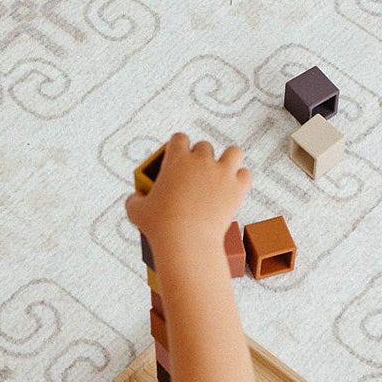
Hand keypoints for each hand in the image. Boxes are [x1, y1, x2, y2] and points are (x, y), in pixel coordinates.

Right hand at [124, 133, 250, 252]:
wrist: (186, 243)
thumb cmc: (160, 227)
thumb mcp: (136, 211)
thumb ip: (135, 199)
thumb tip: (136, 197)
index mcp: (176, 159)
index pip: (179, 138)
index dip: (179, 147)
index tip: (177, 159)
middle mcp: (201, 161)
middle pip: (205, 146)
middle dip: (201, 157)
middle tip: (196, 175)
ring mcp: (221, 173)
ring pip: (233, 152)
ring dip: (228, 160)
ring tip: (222, 174)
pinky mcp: (237, 188)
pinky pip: (246, 174)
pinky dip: (241, 180)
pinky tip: (233, 189)